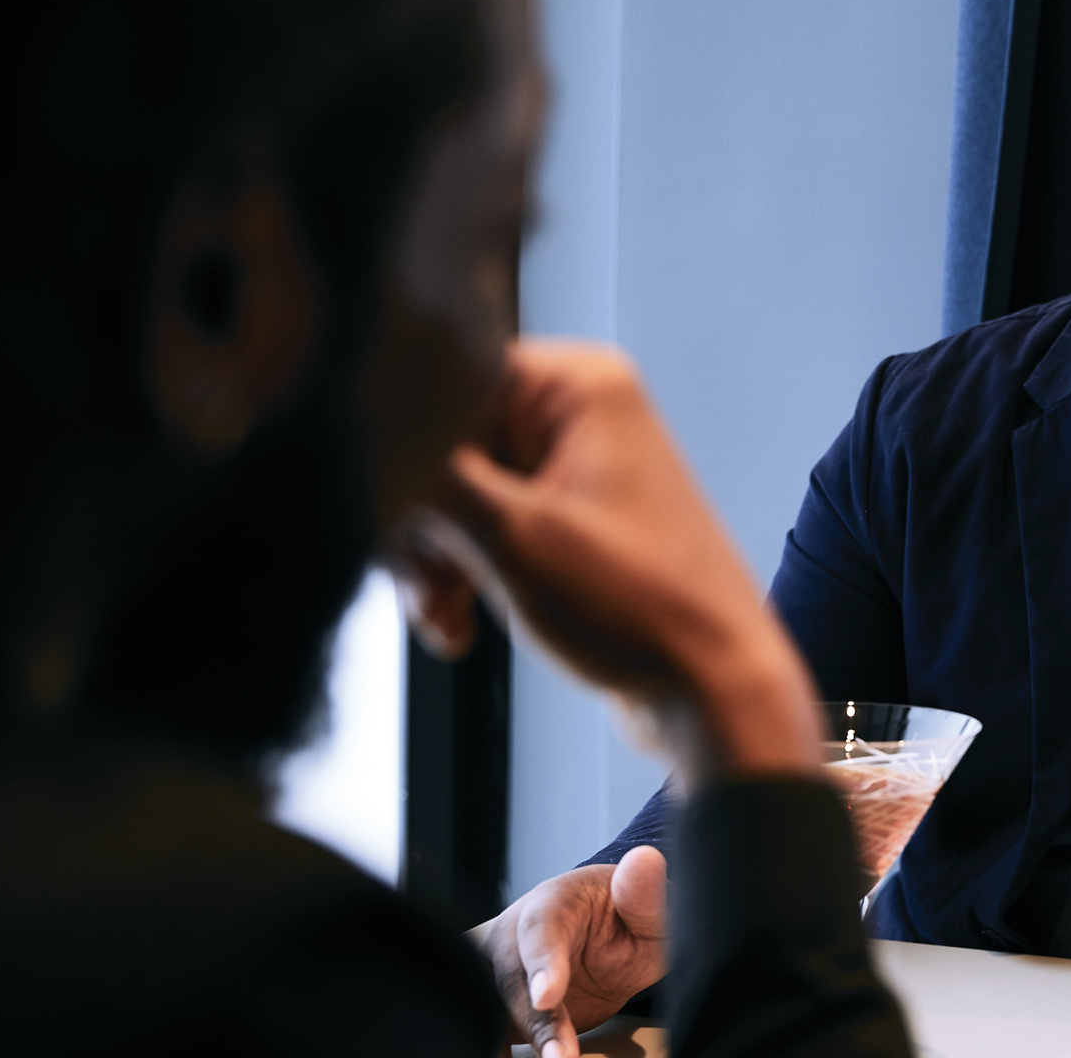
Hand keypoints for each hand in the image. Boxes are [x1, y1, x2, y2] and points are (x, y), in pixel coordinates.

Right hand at [421, 339, 821, 779]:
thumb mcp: (508, 537)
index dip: (405, 446)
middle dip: (422, 521)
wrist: (715, 692)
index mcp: (578, 385)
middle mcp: (581, 413)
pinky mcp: (571, 525)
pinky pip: (488, 531)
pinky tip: (458, 628)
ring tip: (446, 616)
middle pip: (443, 440)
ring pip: (457, 494)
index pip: (444, 378)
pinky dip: (467, 576)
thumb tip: (355, 440)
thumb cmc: (638, 608)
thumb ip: (422, 479)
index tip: (392, 511)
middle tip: (428, 583)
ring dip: (438, 560)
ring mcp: (578, 470)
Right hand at [469, 846, 668, 1057]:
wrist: (606, 942)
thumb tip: (646, 859)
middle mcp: (514, 934)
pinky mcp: (496, 1005)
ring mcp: (497, 970)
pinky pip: (485, 1028)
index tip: (549, 996)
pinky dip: (496, 1047)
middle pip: (507, 978)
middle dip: (533, 1021)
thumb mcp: (647, 909)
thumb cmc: (625, 918)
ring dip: (505, 1040)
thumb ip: (646, 895)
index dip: (542, 962)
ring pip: (484, 1005)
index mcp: (553, 902)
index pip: (541, 928)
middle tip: (562, 1055)